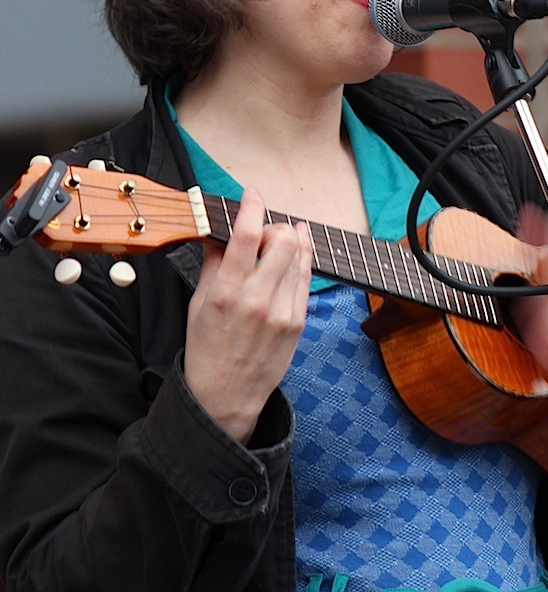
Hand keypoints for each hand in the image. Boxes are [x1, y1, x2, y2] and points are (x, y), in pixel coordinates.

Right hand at [184, 187, 311, 442]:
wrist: (227, 397)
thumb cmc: (207, 350)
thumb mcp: (198, 304)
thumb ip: (212, 263)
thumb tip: (218, 231)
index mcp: (226, 294)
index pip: (247, 236)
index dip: (252, 206)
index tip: (252, 194)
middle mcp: (258, 300)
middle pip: (283, 240)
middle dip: (274, 226)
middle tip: (263, 232)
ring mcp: (283, 312)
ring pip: (299, 255)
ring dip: (290, 240)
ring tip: (279, 239)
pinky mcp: (298, 322)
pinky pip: (306, 278)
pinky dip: (300, 261)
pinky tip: (293, 256)